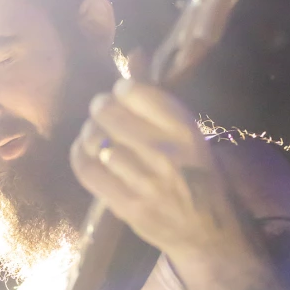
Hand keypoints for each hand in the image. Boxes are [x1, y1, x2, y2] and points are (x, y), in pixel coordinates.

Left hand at [70, 79, 237, 257]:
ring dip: (89, 133)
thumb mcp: (187, 134)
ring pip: (95, 142)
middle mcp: (166, 154)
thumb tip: (134, 54)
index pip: (136, 92)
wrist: (211, 236)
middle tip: (102, 112)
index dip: (122, 88)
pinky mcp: (127, 206)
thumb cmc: (200, 177)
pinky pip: (88, 171)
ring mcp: (146, 182)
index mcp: (186, 131)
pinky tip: (83, 151)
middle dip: (100, 108)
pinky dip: (79, 156)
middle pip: (109, 114)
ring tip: (95, 133)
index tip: (122, 94)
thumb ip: (156, 97)